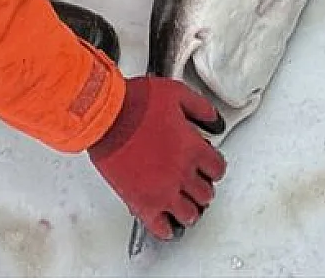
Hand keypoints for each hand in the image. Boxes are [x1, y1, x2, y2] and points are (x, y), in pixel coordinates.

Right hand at [89, 76, 226, 239]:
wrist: (106, 116)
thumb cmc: (135, 103)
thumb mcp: (177, 94)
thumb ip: (201, 108)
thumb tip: (215, 121)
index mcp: (193, 148)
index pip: (218, 169)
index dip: (214, 167)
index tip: (209, 166)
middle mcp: (182, 173)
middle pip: (205, 193)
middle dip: (202, 188)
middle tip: (196, 184)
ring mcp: (163, 191)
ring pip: (189, 214)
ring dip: (189, 209)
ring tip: (184, 204)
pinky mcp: (141, 202)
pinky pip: (160, 226)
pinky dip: (166, 229)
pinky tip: (167, 225)